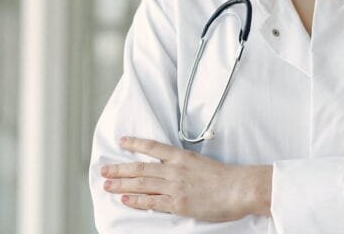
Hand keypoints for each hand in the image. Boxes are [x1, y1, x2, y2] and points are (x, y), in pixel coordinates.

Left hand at [101, 137, 271, 221]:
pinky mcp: (177, 203)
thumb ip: (186, 166)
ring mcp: (174, 187)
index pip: (152, 147)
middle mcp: (174, 170)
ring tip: (107, 184)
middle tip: (104, 170)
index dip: (135, 143)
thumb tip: (175, 168)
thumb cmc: (227, 178)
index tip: (122, 141)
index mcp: (182, 157)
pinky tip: (125, 198)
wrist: (239, 188)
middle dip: (119, 168)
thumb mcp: (203, 163)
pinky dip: (136, 200)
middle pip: (140, 167)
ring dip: (122, 183)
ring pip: (142, 183)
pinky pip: (152, 202)